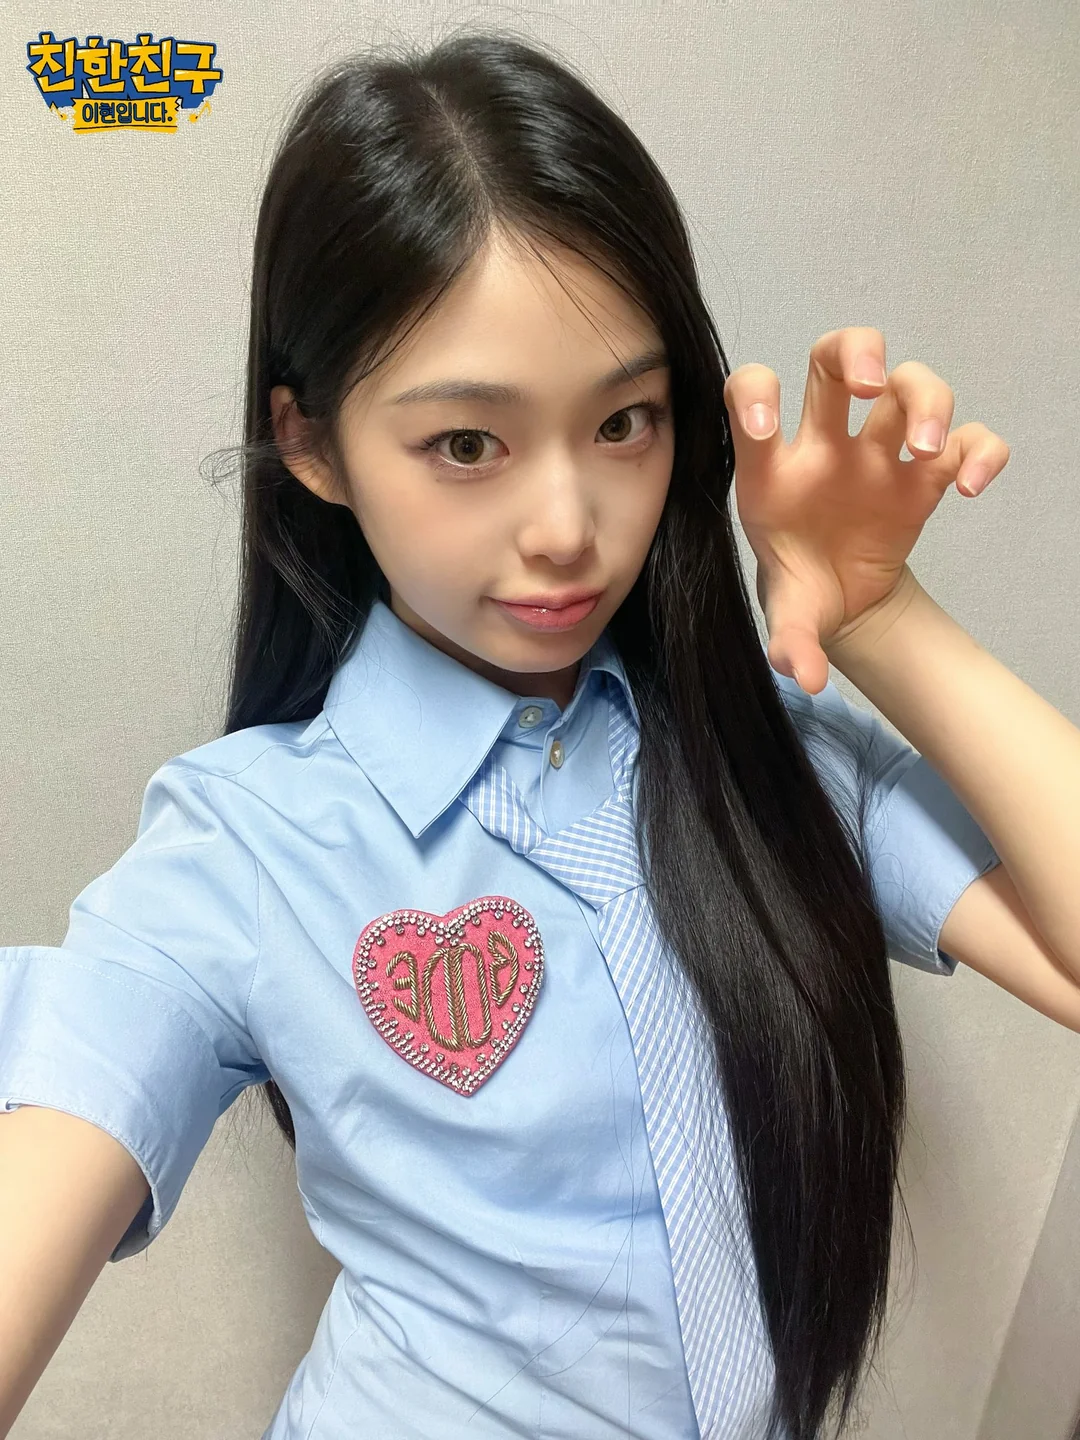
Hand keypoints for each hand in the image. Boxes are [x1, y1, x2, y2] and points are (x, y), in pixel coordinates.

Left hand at [723, 326, 1009, 693]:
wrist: (844, 603)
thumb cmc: (804, 586)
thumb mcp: (791, 615)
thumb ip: (791, 641)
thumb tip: (804, 674)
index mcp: (774, 469)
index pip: (752, 395)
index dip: (755, 393)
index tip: (765, 425)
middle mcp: (827, 446)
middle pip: (835, 358)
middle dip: (855, 350)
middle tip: (869, 382)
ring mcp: (881, 454)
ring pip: (908, 383)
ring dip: (925, 399)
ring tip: (926, 449)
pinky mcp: (927, 474)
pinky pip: (966, 438)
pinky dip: (979, 449)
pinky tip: (973, 486)